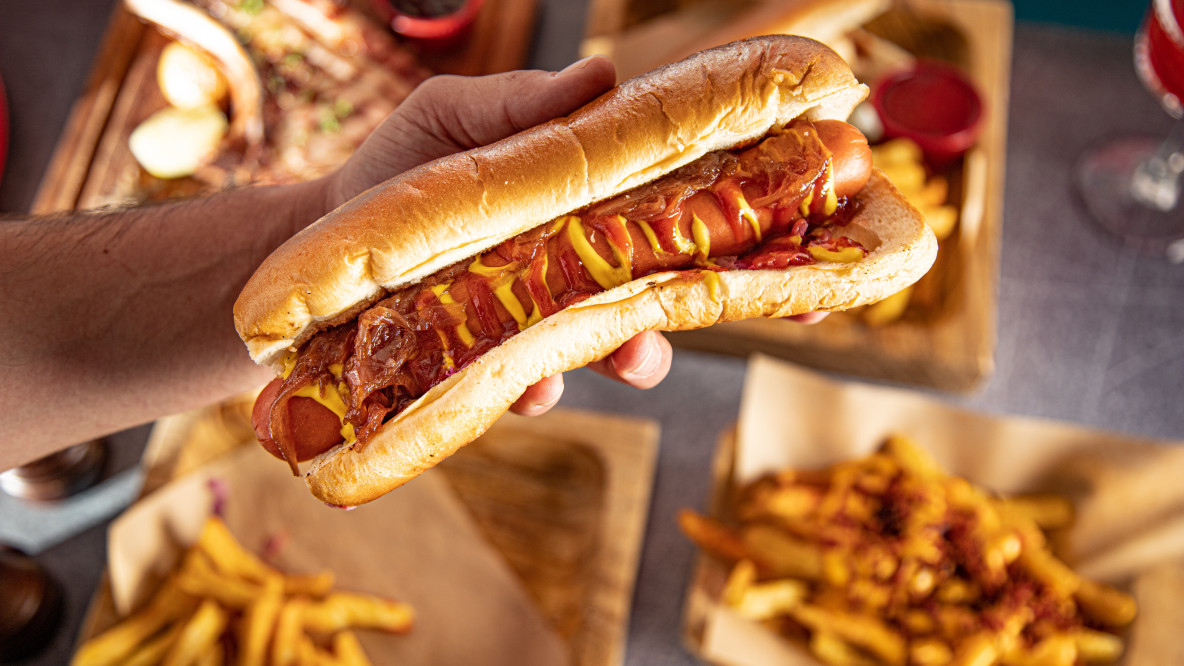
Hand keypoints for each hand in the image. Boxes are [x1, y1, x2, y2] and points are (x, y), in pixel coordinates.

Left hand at [323, 59, 824, 416]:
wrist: (324, 251)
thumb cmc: (398, 171)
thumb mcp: (449, 118)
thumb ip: (518, 105)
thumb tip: (597, 73)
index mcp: (593, 196)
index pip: (689, 203)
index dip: (757, 222)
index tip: (818, 231)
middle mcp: (587, 262)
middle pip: (680, 283)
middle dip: (728, 297)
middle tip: (756, 302)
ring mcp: (552, 317)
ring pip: (624, 343)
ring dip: (640, 351)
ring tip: (629, 350)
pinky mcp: (506, 366)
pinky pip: (543, 385)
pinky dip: (543, 385)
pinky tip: (529, 381)